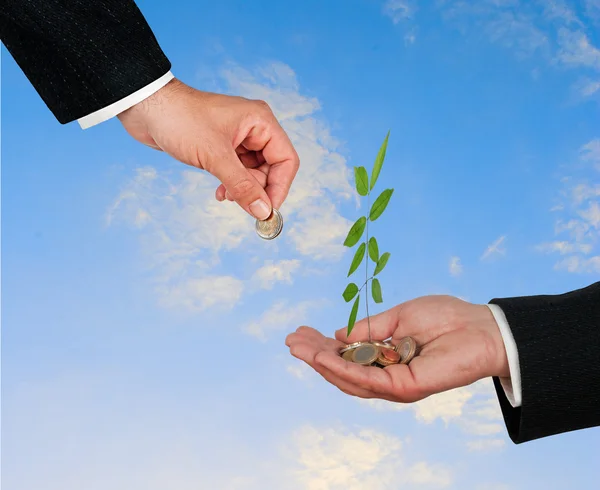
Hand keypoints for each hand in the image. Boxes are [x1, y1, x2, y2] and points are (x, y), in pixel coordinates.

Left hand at [117, 78, 299, 219]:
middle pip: (271, 168)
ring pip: (253, 173)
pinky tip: (220, 192)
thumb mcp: (215, 157)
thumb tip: (263, 211)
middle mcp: (253, 129)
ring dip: (243, 189)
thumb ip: (242, 186)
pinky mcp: (222, 146)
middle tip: (244, 207)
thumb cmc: (180, 120)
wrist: (145, 108)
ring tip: (225, 196)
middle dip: (258, 190)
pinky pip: (237, 171)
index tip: (268, 210)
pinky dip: (232, 184)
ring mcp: (238, 138)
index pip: (286, 160)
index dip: (280, 187)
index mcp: (260, 122)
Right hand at [285, 295, 508, 401]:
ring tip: (299, 347)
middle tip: (291, 341)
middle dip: (314, 356)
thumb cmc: (446, 318)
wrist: (482, 327)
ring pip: (349, 379)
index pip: (347, 357)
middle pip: (342, 372)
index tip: (300, 332)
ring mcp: (396, 385)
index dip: (322, 346)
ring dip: (321, 363)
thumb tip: (339, 334)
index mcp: (386, 359)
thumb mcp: (399, 316)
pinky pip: (367, 380)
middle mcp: (388, 376)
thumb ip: (370, 328)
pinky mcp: (406, 388)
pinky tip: (323, 355)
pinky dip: (343, 368)